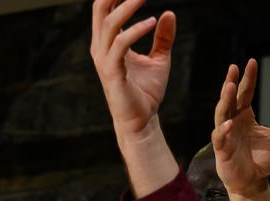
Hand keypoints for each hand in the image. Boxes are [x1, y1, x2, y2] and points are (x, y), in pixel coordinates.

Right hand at [90, 0, 176, 138]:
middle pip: (100, 8)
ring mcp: (104, 58)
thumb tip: (169, 13)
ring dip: (127, 7)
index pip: (106, 8)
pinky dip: (135, 30)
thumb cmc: (147, 92)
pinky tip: (151, 22)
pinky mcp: (111, 71)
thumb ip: (162, 37)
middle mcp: (101, 47)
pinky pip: (121, 43)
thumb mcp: (159, 60)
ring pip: (109, 23)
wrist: (141, 121)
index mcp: (108, 42)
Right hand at [211, 59, 269, 197]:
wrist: (253, 182)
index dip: (248, 79)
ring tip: (229, 86)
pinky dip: (224, 131)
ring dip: (225, 100)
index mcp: (244, 116)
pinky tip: (229, 124)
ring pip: (222, 114)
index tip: (251, 62)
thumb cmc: (261, 159)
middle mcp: (233, 121)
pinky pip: (220, 137)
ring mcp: (226, 134)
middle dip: (231, 83)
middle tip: (233, 67)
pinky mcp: (222, 150)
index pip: (245, 93)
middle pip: (230, 99)